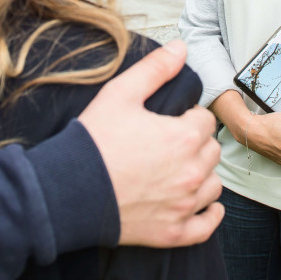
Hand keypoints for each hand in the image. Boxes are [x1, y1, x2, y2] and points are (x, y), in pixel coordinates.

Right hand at [79, 40, 222, 246]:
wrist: (67, 191)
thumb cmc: (93, 141)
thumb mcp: (120, 93)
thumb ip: (155, 68)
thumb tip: (181, 47)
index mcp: (184, 138)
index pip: (204, 120)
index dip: (187, 116)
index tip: (169, 120)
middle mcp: (192, 173)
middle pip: (211, 151)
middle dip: (196, 142)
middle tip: (169, 141)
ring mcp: (184, 206)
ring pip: (213, 185)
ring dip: (202, 174)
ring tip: (179, 169)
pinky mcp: (172, 232)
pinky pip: (207, 225)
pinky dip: (209, 214)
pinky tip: (202, 204)